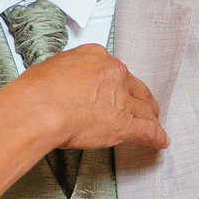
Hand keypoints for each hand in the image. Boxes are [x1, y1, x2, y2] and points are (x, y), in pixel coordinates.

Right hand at [15, 44, 167, 152]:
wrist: (40, 108)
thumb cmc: (38, 91)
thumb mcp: (52, 68)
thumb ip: (68, 73)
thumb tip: (67, 81)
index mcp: (96, 57)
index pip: (114, 70)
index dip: (117, 82)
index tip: (116, 88)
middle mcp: (114, 74)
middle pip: (134, 87)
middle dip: (139, 97)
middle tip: (143, 105)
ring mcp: (121, 99)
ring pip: (144, 108)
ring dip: (150, 117)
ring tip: (154, 123)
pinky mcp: (124, 124)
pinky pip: (147, 131)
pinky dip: (156, 137)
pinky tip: (161, 141)